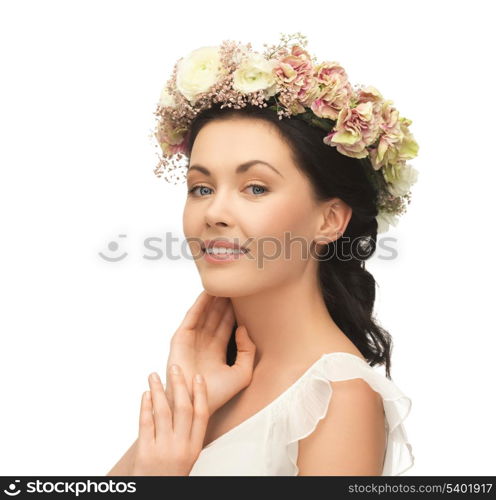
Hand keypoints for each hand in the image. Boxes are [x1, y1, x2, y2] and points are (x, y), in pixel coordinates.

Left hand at [130, 365, 208, 475]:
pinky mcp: (145, 453)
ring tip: (154, 376)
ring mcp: (163, 450)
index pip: (202, 414)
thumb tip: (182, 404)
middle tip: (175, 368)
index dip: (201, 393)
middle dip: (179, 385)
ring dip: (158, 390)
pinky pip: (146, 424)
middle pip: (183, 408)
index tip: (198, 377)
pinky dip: (145, 407)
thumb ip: (186, 434)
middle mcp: (181, 447)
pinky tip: (145, 395)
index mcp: (194, 447)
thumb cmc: (168, 476)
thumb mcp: (185, 457)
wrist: (154, 495)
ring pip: (163, 412)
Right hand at [165, 291, 255, 416]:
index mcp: (217, 352)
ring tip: (222, 284)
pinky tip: (207, 294)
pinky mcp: (181, 339)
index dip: (234, 312)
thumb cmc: (217, 395)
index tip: (244, 297)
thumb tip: (243, 328)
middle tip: (234, 284)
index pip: (227, 326)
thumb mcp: (242, 373)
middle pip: (215, 316)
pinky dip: (199, 305)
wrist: (195, 404)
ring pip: (204, 314)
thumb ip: (247, 351)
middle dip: (224, 301)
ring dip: (212, 300)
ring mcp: (192, 340)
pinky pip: (192, 318)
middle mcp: (204, 344)